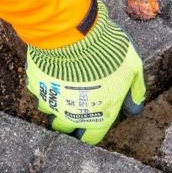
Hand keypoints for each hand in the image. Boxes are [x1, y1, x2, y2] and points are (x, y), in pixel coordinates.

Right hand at [25, 0, 145, 144]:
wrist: (76, 34)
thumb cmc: (108, 52)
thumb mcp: (133, 68)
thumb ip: (135, 90)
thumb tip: (134, 108)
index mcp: (97, 116)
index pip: (91, 139)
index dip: (90, 131)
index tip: (91, 120)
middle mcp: (71, 115)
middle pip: (65, 129)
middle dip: (69, 119)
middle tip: (75, 103)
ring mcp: (50, 100)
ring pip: (48, 111)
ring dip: (55, 102)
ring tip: (62, 86)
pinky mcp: (36, 84)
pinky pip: (37, 89)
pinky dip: (43, 84)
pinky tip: (52, 71)